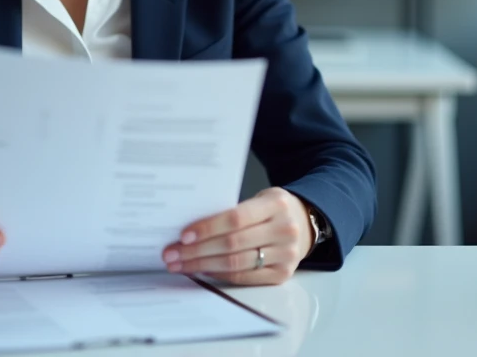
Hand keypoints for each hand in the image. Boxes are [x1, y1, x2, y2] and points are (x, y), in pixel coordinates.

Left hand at [161, 187, 312, 285]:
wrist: (305, 222)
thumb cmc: (273, 209)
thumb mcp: (260, 199)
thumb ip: (234, 211)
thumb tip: (192, 229)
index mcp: (276, 204)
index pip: (236, 218)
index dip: (208, 227)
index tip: (183, 235)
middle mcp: (284, 229)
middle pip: (232, 244)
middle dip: (197, 250)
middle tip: (172, 254)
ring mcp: (286, 254)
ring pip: (236, 263)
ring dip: (203, 265)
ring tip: (181, 264)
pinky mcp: (282, 274)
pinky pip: (244, 277)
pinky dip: (220, 275)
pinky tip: (202, 270)